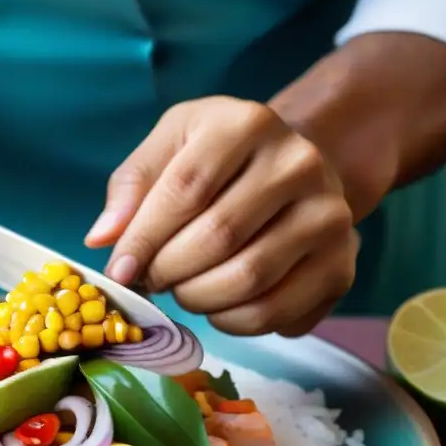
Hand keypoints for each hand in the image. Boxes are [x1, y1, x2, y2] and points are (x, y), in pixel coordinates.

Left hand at [85, 96, 358, 336]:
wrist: (294, 171)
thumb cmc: (218, 161)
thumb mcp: (170, 147)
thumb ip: (131, 186)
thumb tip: (103, 238)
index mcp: (247, 124)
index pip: (186, 188)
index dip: (143, 238)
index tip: (119, 269)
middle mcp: (299, 163)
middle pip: (217, 237)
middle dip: (169, 270)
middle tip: (152, 279)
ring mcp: (329, 216)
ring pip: (247, 279)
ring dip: (198, 298)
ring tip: (183, 289)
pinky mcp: (343, 266)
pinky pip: (275, 313)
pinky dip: (232, 322)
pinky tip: (218, 306)